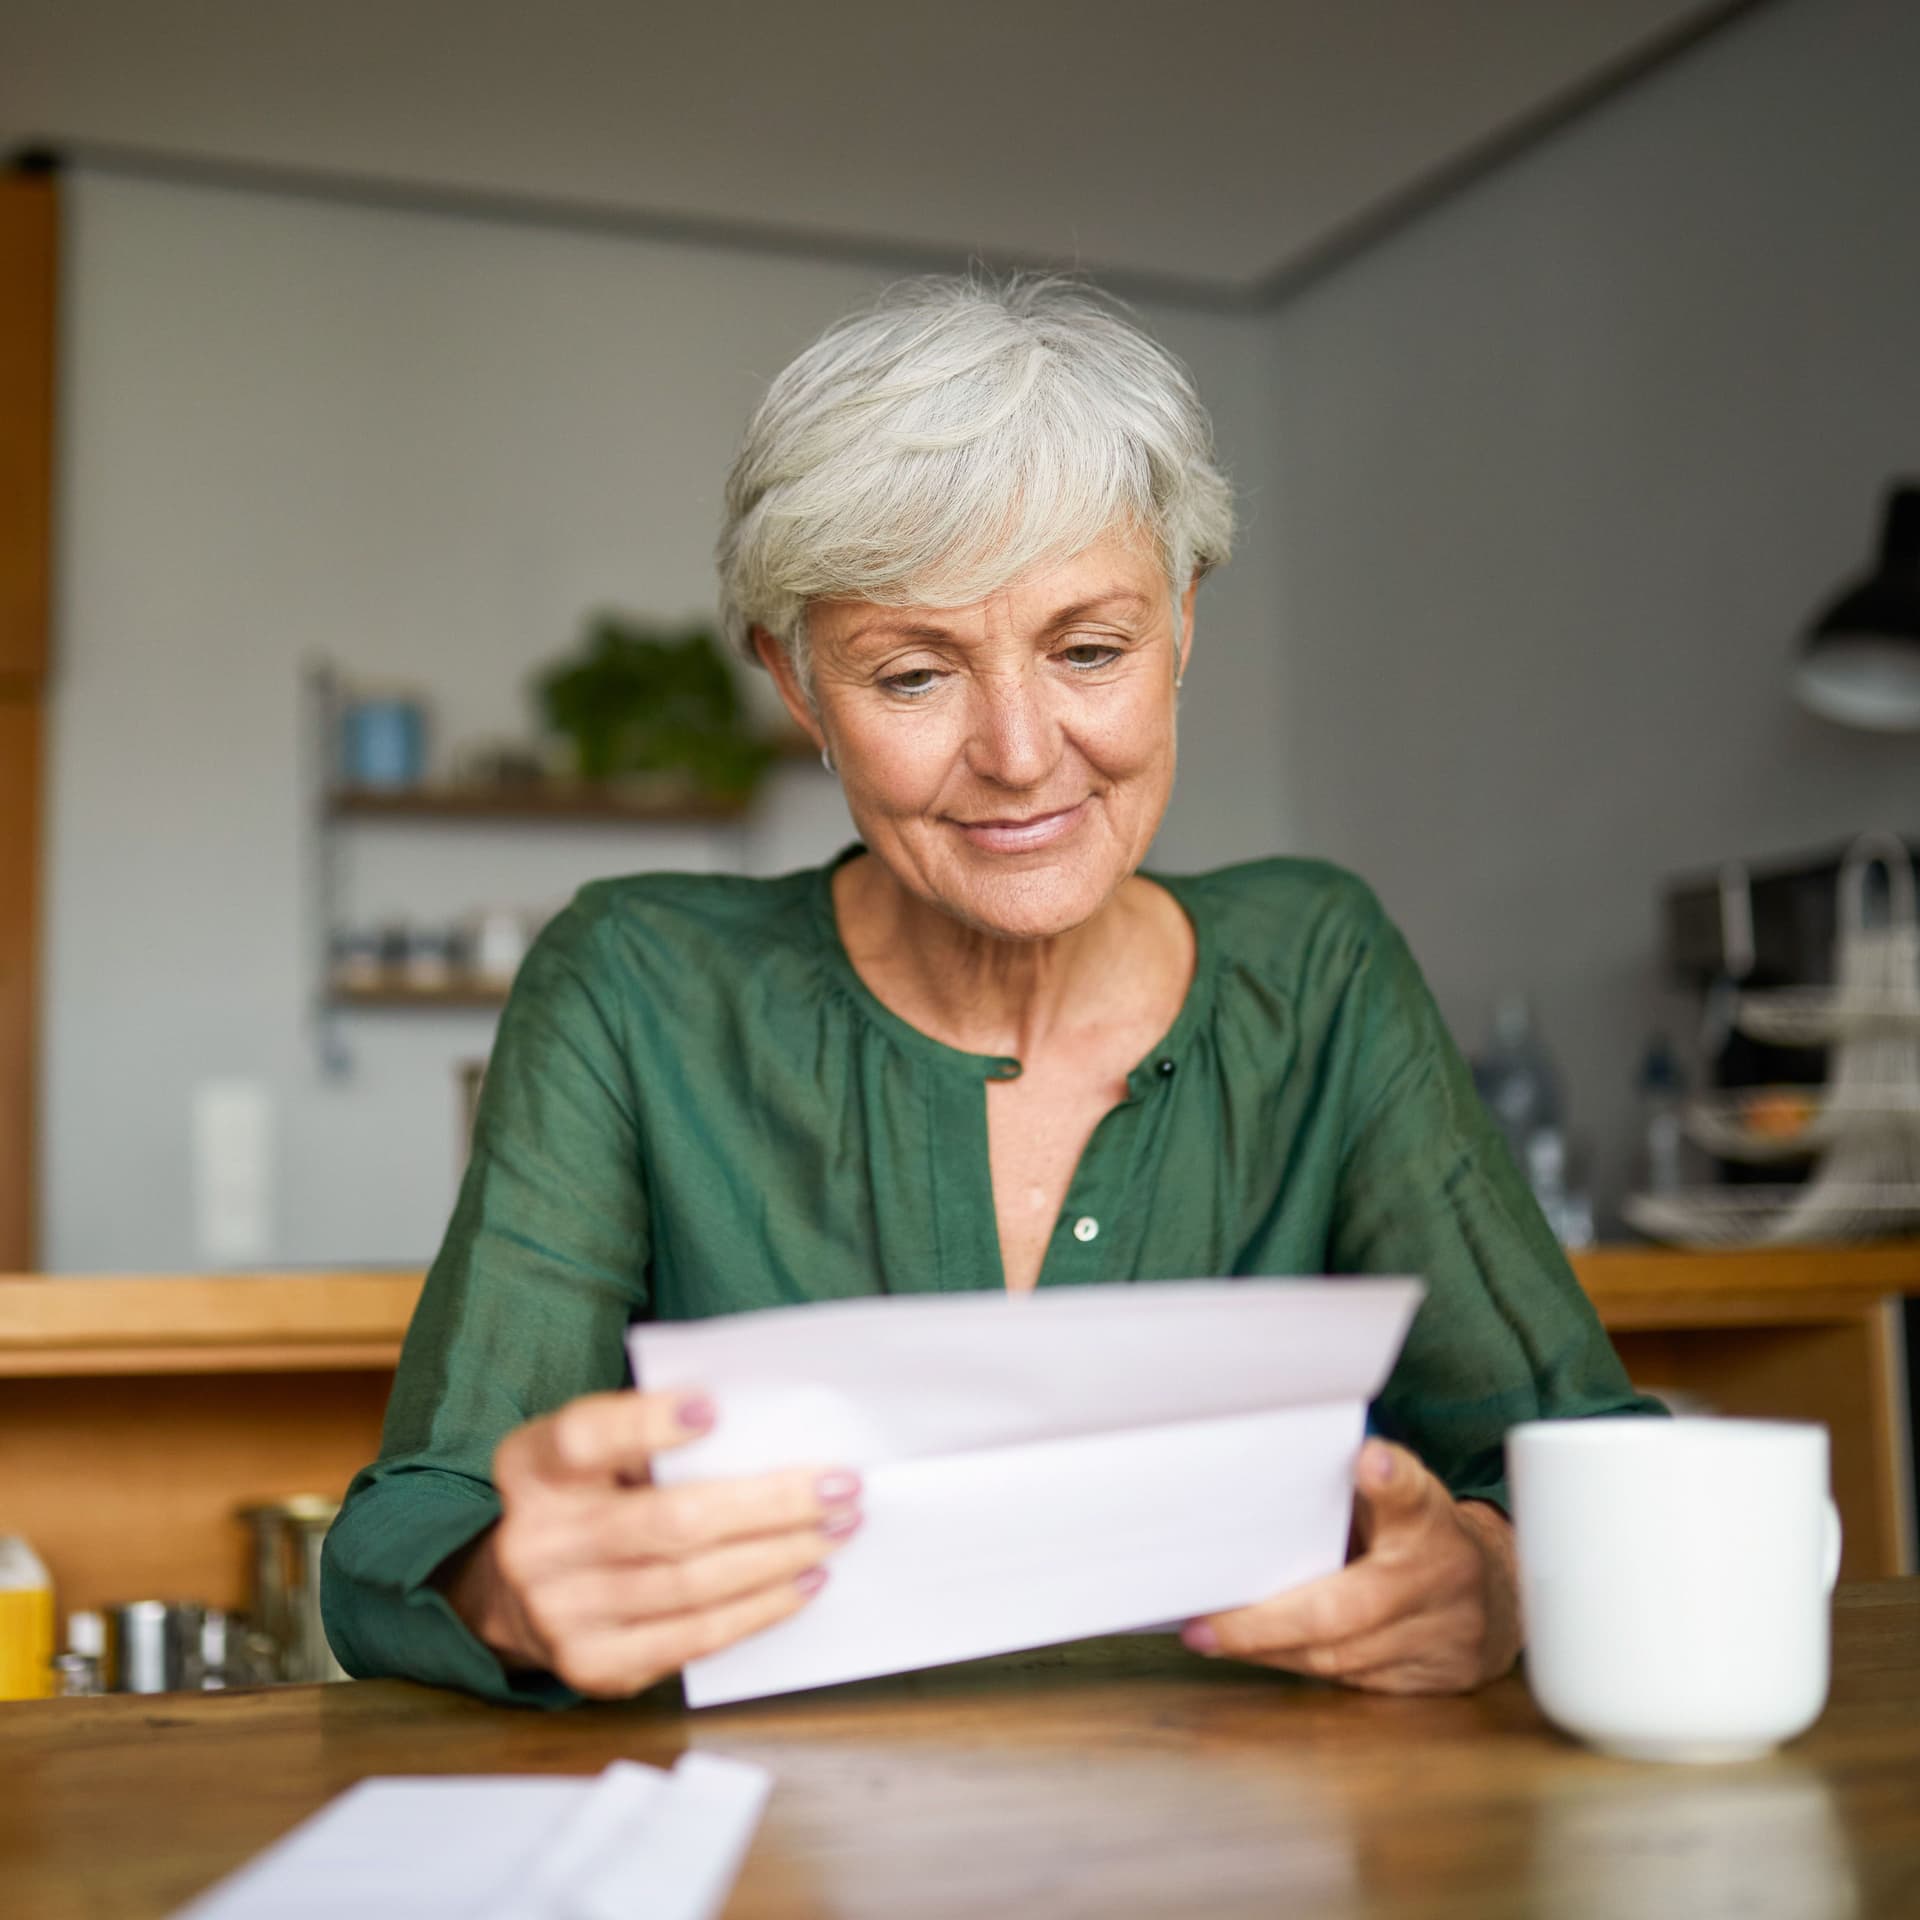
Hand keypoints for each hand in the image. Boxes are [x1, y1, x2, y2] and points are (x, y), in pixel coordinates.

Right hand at [440, 1388, 859, 1697]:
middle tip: (841, 1486)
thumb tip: (764, 1429)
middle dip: (770, 1504)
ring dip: (781, 1556)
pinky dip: (760, 1608)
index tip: (715, 1409)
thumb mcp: (597, 1454)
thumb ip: (653, 1437)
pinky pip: (694, 1637)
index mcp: (533, 1466)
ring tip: (837, 1531)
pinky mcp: (595, 1665)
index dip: (646, 1424)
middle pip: (669, 1520)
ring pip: (693, 1583)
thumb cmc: (589, 1496)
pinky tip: (804, 1581)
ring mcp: (561, 1612)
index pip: (586, 1438)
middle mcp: (536, 1542)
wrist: (520, 1590)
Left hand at [1181, 1438, 1520, 1693]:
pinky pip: (1352, 1681)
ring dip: (1271, 1650)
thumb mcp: (1398, 1495)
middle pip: (1349, 1608)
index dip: (1391, 1479)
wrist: (1500, 1597)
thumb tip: (1269, 1474)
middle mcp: (1442, 1579)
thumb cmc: (1421, 1536)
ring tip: (1213, 1639)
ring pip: (1342, 1657)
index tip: (1370, 1462)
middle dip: (1268, 1622)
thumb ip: (1352, 1486)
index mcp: (1429, 1520)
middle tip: (1206, 1626)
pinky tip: (1260, 1653)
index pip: (1411, 1494)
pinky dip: (1300, 1666)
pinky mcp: (1435, 1681)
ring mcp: (1443, 1637)